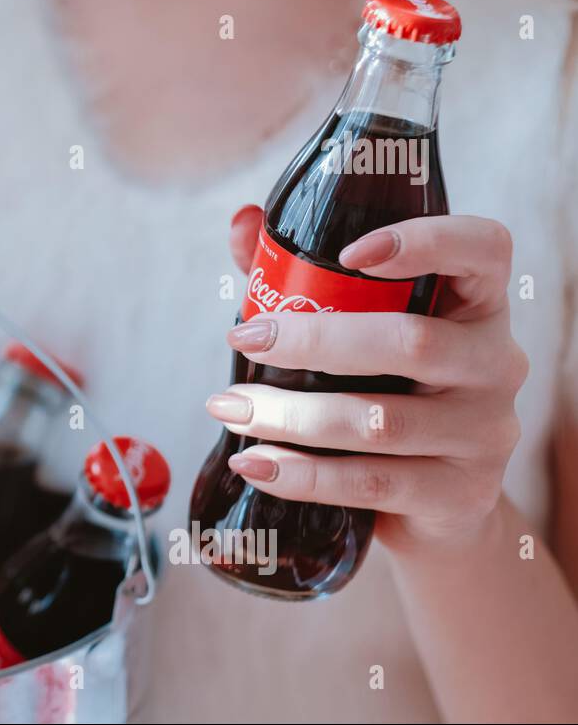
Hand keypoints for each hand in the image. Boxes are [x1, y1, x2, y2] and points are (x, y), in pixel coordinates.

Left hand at [208, 206, 526, 549]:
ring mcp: (485, 432)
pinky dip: (303, 475)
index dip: (426, 242)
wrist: (430, 502)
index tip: (349, 251)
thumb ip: (300, 273)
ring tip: (229, 408)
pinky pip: (373, 484)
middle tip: (242, 338)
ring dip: (290, 415)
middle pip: (412, 343)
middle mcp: (495, 363)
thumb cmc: (383, 390)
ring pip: (380, 422)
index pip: (483, 250)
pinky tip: (255, 463)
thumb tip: (243, 222)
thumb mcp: (353, 329)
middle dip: (313, 341)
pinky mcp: (461, 494)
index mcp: (476, 304)